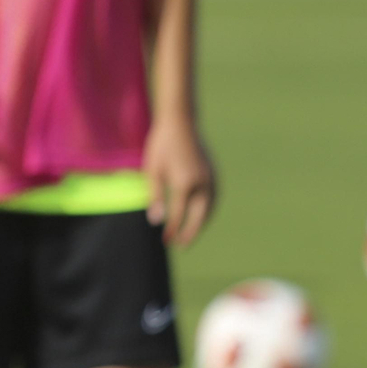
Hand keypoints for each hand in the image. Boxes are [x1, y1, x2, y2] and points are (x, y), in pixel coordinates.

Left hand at [144, 115, 215, 246]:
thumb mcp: (152, 171)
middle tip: (180, 245)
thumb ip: (154, 197)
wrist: (180, 122)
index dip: (172, 230)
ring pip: (209, 209)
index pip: (178, 215)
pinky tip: (198, 216)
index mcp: (184, 183)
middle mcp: (202, 184)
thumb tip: (156, 221)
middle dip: (190, 233)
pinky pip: (212, 199)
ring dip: (200, 223)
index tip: (165, 241)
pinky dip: (206, 211)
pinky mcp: (214, 174)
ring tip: (189, 234)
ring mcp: (211, 179)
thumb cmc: (161, 146)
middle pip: (198, 217)